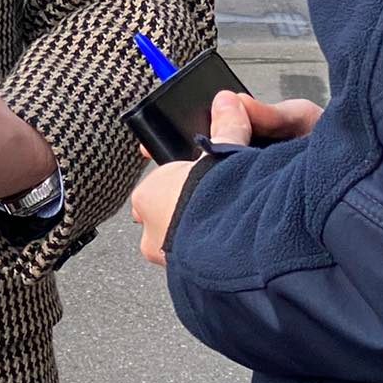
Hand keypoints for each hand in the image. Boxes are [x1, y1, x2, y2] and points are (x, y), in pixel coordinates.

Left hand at [129, 91, 322, 266]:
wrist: (234, 249)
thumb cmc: (218, 197)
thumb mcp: (222, 153)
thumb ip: (225, 127)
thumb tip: (226, 100)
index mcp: (147, 196)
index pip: (156, 188)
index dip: (180, 184)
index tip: (197, 184)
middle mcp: (149, 230)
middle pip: (164, 218)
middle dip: (185, 214)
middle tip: (215, 208)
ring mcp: (165, 261)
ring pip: (177, 245)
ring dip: (197, 240)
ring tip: (227, 233)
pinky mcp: (186, 283)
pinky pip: (194, 269)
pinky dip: (209, 262)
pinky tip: (229, 256)